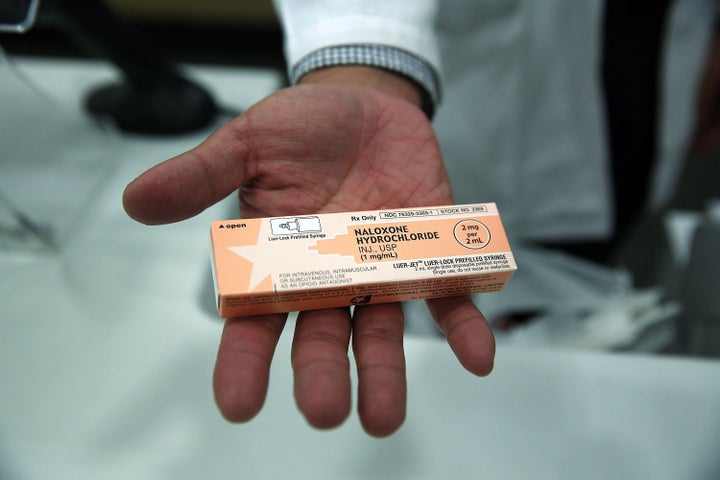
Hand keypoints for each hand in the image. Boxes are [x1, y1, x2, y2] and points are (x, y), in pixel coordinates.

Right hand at [123, 79, 494, 436]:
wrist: (366, 102)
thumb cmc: (303, 126)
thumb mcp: (248, 142)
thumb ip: (201, 174)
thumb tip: (136, 201)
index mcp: (278, 262)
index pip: (255, 323)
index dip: (245, 363)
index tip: (239, 404)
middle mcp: (328, 278)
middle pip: (322, 338)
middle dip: (323, 375)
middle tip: (324, 411)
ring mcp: (379, 271)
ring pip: (380, 331)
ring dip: (385, 374)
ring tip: (383, 418)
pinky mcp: (425, 253)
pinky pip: (446, 298)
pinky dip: (463, 329)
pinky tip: (478, 356)